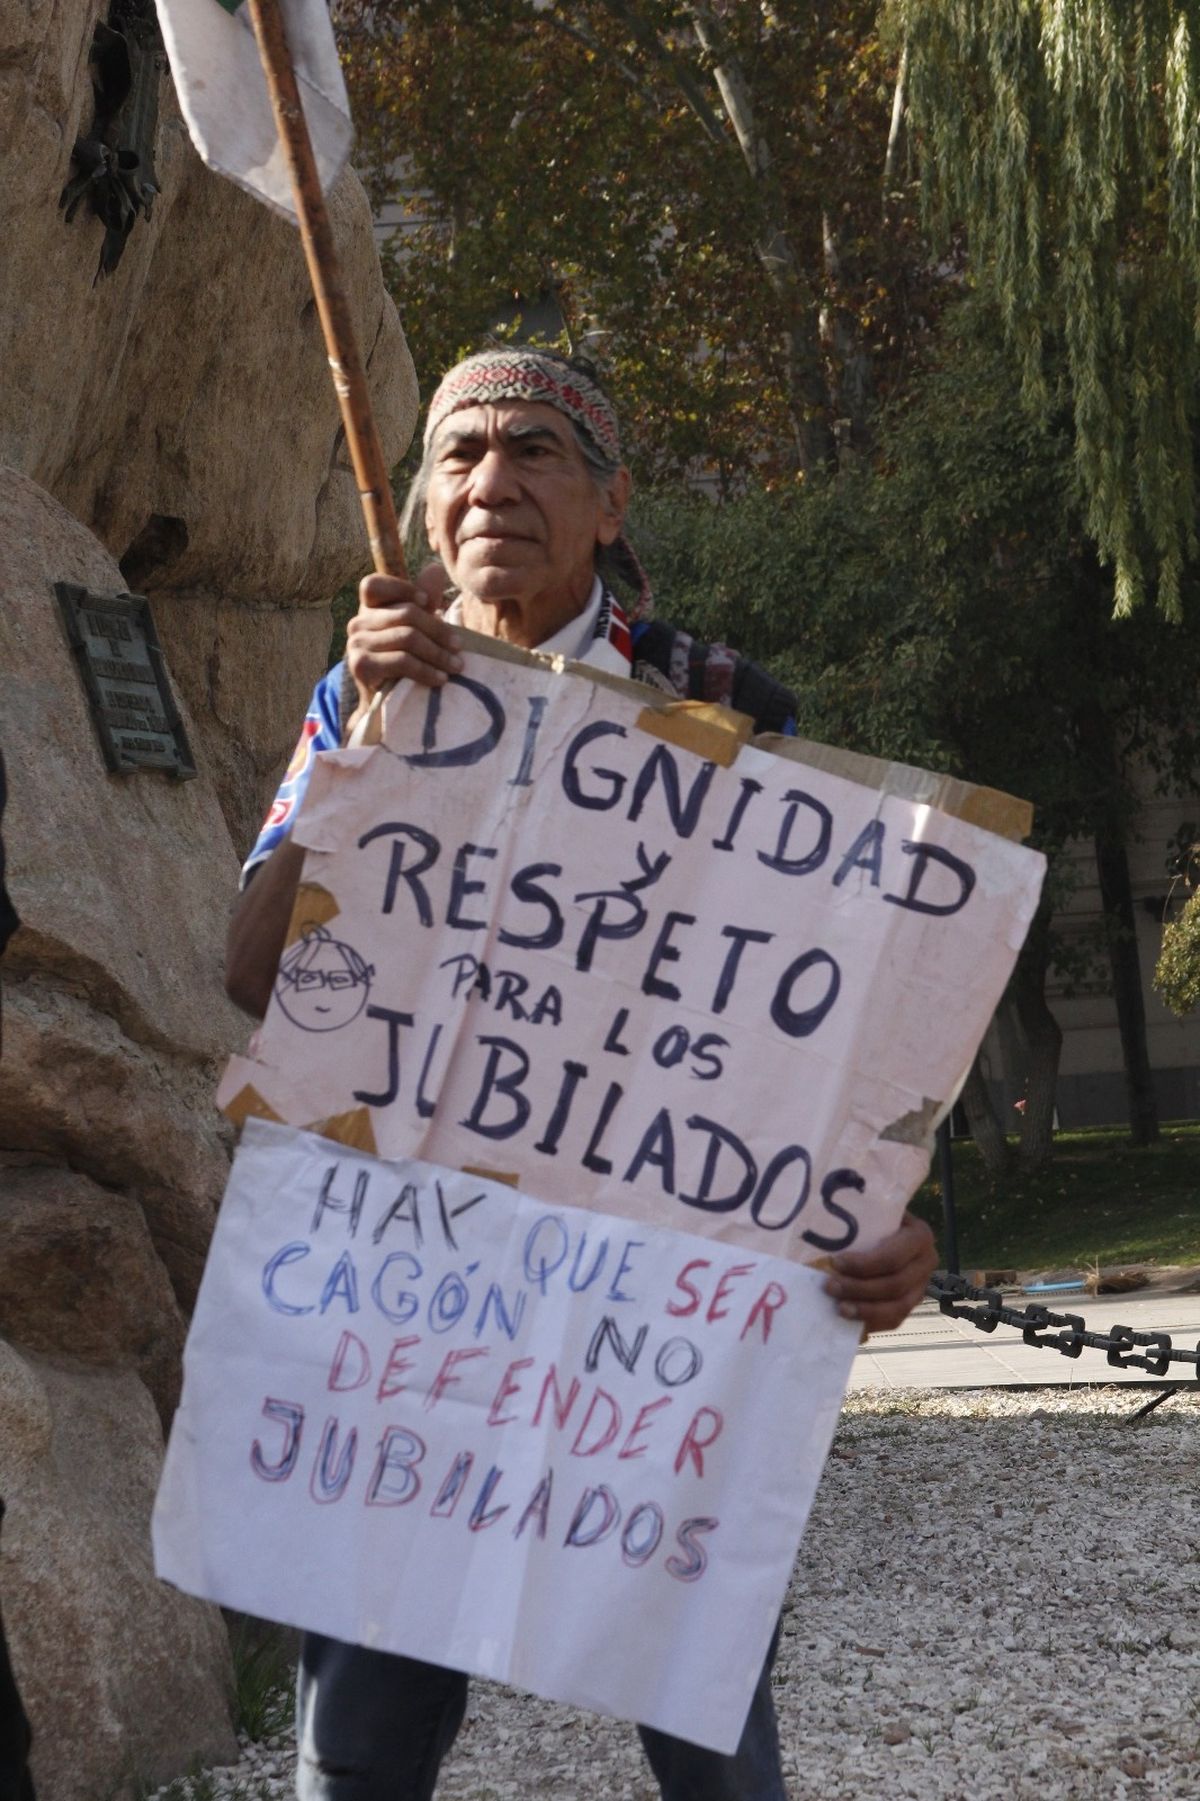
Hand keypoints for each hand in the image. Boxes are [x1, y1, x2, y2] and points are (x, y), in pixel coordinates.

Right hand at [345, 564, 461, 715]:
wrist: (386, 705)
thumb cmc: (403, 663)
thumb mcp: (415, 629)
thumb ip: (423, 601)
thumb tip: (436, 568)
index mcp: (368, 608)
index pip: (374, 584)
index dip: (402, 588)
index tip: (429, 602)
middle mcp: (357, 623)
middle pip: (404, 613)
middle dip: (438, 630)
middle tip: (459, 647)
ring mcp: (356, 643)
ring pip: (407, 637)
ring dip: (437, 653)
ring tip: (457, 666)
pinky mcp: (361, 665)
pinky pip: (401, 661)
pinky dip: (426, 670)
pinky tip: (441, 679)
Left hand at [823, 1209, 937, 1335]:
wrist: (889, 1231)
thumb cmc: (873, 1218)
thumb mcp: (872, 1211)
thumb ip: (858, 1217)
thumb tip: (820, 1230)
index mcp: (919, 1235)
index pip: (892, 1257)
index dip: (863, 1265)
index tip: (834, 1262)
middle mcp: (927, 1262)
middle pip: (894, 1285)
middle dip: (858, 1288)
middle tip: (829, 1286)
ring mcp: (922, 1286)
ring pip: (897, 1307)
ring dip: (865, 1309)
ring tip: (838, 1307)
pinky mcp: (912, 1304)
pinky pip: (895, 1320)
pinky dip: (871, 1321)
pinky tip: (850, 1318)